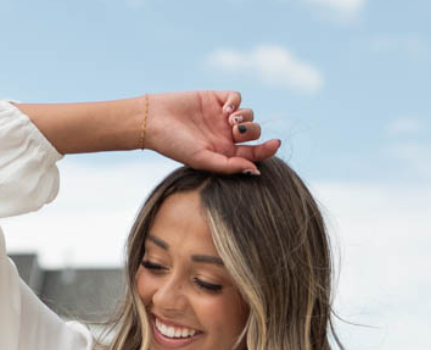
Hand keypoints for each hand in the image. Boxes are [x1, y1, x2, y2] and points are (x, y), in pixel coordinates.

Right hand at [145, 90, 281, 175]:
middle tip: (234, 131)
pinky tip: (225, 108)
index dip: (267, 149)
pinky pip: (237, 97)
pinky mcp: (215, 98)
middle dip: (251, 131)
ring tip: (228, 119)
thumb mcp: (203, 159)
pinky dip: (236, 101)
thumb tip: (256, 170)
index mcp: (225, 154)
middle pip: (254, 132)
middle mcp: (225, 136)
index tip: (276, 143)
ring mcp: (221, 117)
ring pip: (249, 114)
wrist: (154, 122)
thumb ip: (229, 166)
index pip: (253, 153)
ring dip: (244, 116)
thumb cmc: (175, 146)